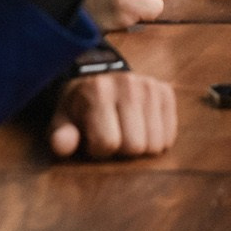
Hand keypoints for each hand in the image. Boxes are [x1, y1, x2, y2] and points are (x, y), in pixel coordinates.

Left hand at [49, 71, 179, 158]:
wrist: (98, 79)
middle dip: (121, 151)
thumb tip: (61, 146)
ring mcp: (150, 87)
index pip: (107, 143)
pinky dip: (156, 139)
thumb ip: (61, 134)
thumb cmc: (79, 108)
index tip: (92, 141)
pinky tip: (141, 128)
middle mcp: (128, 84)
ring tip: (125, 133)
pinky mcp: (166, 92)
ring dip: (140, 147)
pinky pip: (169, 137)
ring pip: (155, 145)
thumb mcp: (63, 120)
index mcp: (98, 90)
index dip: (98, 151)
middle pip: (135, 146)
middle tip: (111, 137)